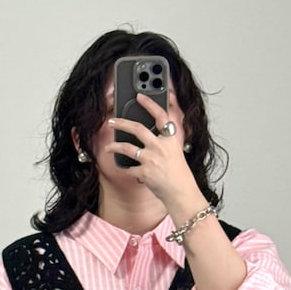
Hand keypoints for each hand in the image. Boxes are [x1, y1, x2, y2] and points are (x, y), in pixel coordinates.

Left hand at [107, 91, 201, 213]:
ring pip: (127, 148)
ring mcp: (151, 159)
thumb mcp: (175, 152)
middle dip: (121, 123)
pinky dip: (127, 170)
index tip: (140, 96)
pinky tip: (125, 170)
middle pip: (137, 128)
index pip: (160, 115)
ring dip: (115, 147)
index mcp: (170, 139)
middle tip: (111, 121)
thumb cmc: (179, 174)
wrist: (181, 193)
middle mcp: (160, 146)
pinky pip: (130, 169)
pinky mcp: (145, 172)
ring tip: (109, 147)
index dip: (150, 103)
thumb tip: (151, 135)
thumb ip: (164, 141)